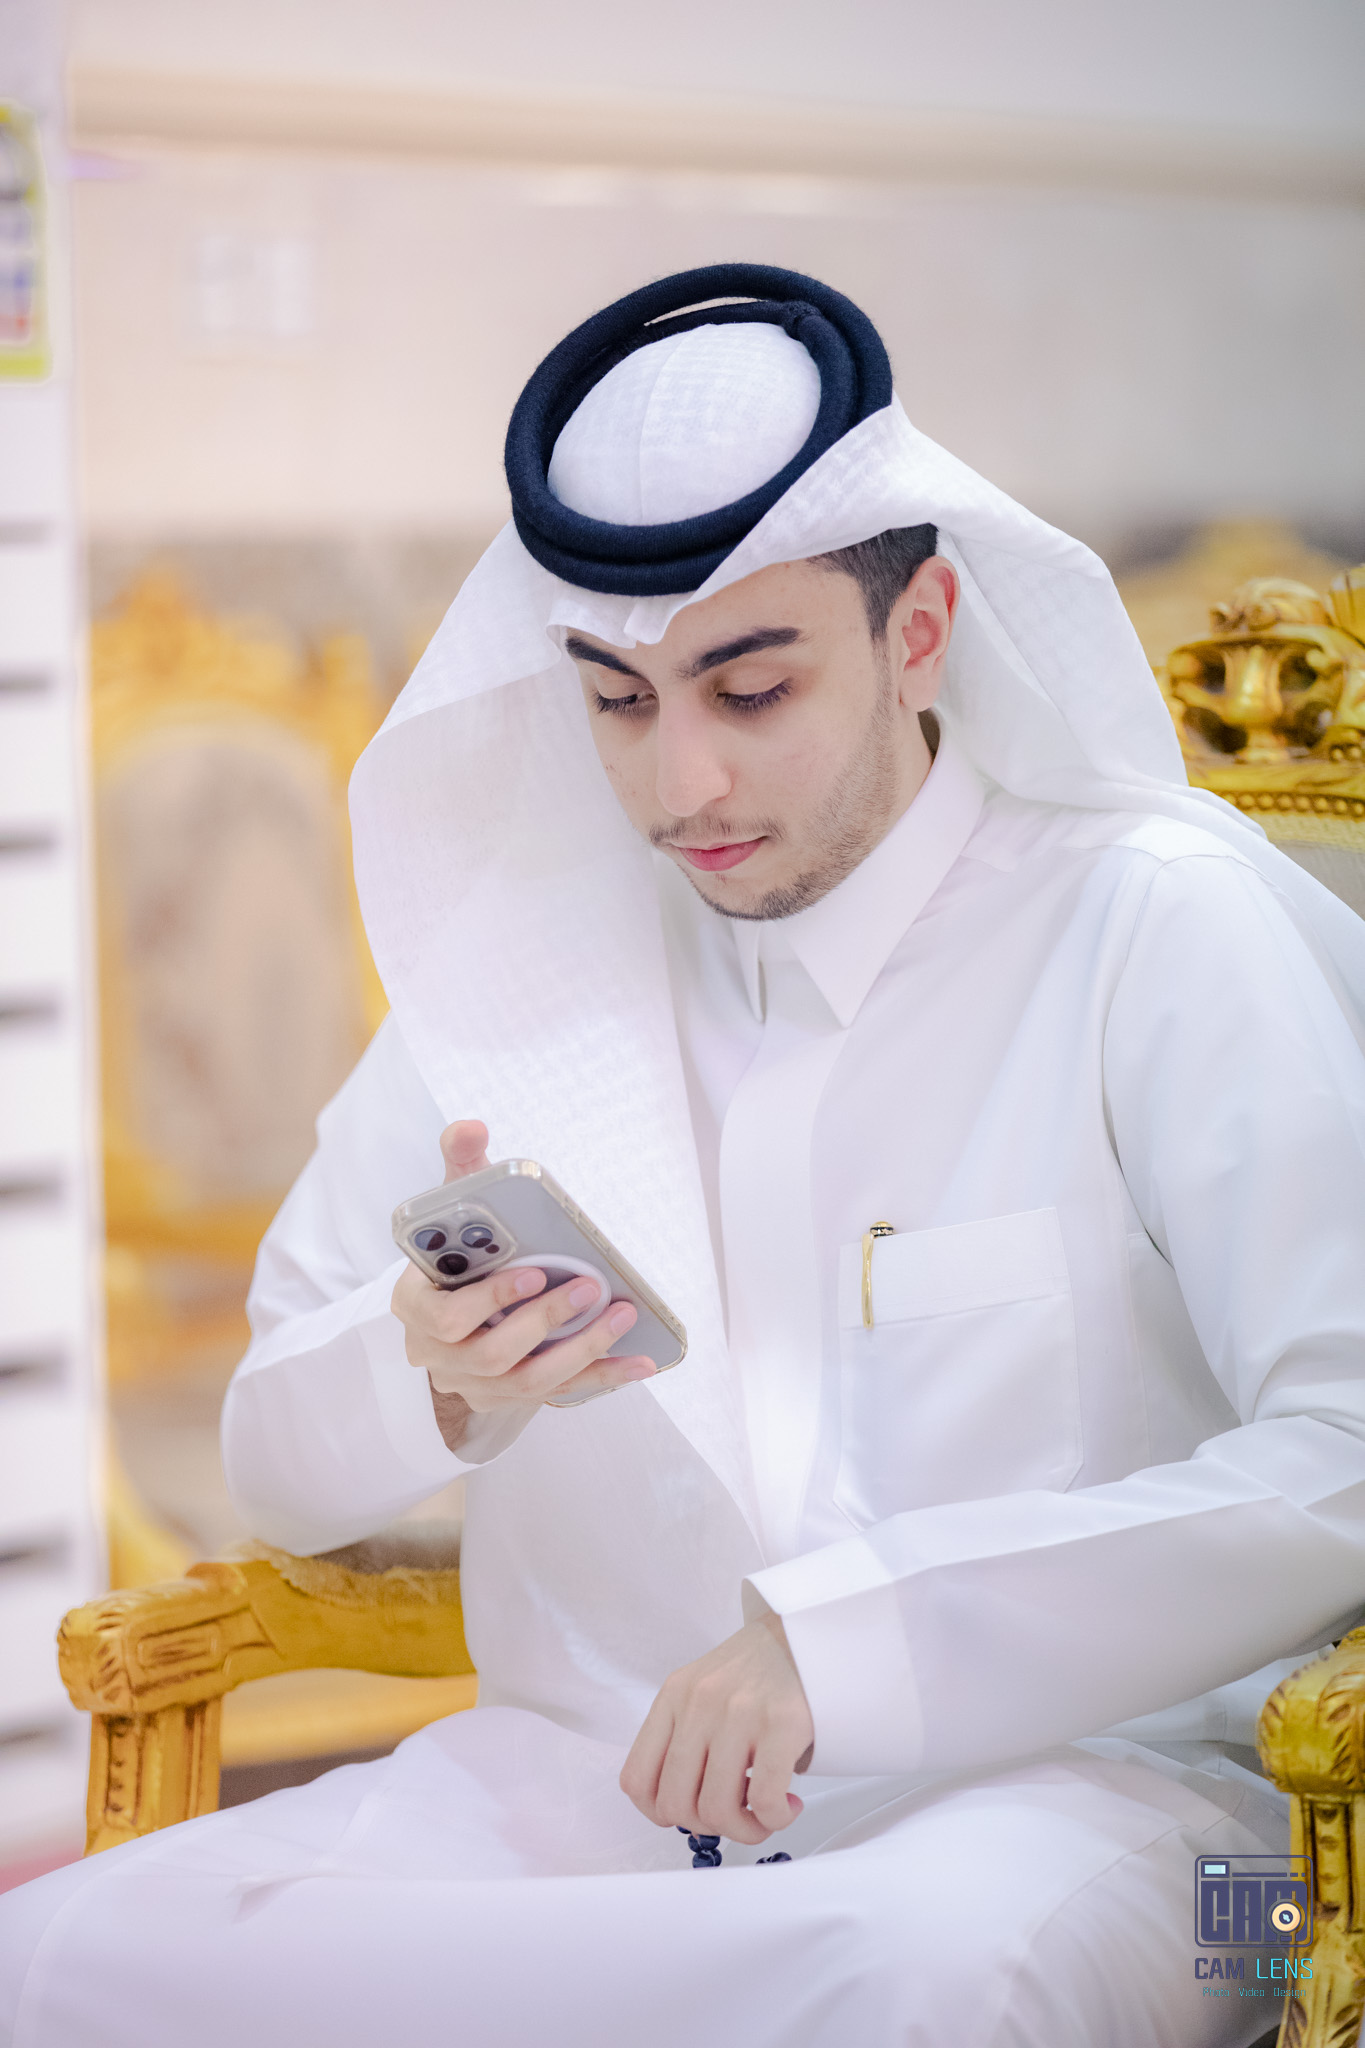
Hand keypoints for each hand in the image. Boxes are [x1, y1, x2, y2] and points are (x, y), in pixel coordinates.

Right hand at [392, 1119, 655, 1450]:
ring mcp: (474, 1383)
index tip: (532, 1273)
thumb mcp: (448, 1211)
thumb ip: (459, 1168)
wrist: (444, 1319)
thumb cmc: (453, 1256)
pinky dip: (601, 1377)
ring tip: (621, 1316)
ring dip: (580, 1349)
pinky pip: (557, 1394)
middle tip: (590, 1288)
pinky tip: (640, 1361)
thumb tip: (470, 1128)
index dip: (488, 1299)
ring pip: (527, 1380)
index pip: (442, 1315)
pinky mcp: (508, 1397)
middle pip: (489, 1353)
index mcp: (414, 1306)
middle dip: (545, 1322)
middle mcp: (438, 1354)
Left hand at [620, 1612, 814, 1845]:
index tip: (691, 1812)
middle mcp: (699, 1703)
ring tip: (765, 1814)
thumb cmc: (756, 1670)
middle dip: (708, 1827)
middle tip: (736, 1817)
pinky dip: (775, 1819)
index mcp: (674, 1697)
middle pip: (675, 1804)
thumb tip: (687, 1808)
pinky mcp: (781, 1724)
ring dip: (745, 1830)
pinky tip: (788, 1806)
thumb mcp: (702, 1691)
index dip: (660, 1813)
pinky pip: (764, 1800)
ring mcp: (738, 1713)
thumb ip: (685, 1738)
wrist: (805, 1632)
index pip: (636, 1780)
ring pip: (717, 1810)